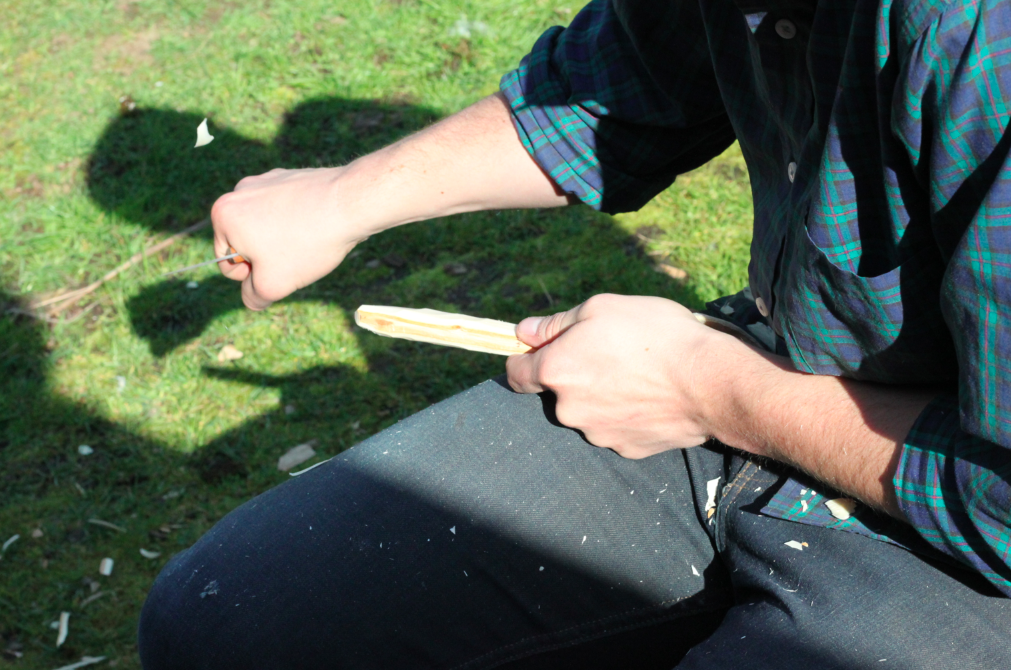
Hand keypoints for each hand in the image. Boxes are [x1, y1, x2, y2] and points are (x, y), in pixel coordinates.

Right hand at [211, 167, 366, 309]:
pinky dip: (298, 223)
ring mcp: (265, 181)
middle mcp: (239, 191)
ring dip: (284, 241)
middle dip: (268, 257)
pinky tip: (317, 224)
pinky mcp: (289, 177)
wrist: (349, 204)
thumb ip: (253, 297)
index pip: (226, 261)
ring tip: (308, 241)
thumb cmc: (306, 244)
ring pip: (267, 228)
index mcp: (223, 214)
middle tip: (296, 255)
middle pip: (247, 243)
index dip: (252, 275)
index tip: (278, 268)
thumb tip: (252, 297)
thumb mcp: (273, 285)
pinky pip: (285, 211)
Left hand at [505, 294, 740, 457]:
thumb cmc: (654, 335)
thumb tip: (524, 332)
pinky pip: (617, 427)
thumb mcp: (601, 308)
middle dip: (575, 375)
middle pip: (558, 392)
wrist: (709, 382)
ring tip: (639, 374)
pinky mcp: (627, 449)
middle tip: (610, 353)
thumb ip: (555, 323)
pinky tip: (652, 396)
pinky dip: (627, 414)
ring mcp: (598, 434)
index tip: (537, 352)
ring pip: (589, 411)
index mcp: (556, 371)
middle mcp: (569, 409)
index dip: (523, 360)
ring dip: (602, 396)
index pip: (516, 373)